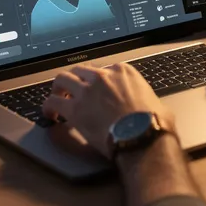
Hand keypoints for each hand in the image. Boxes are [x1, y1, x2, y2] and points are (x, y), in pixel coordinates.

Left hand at [41, 63, 173, 157]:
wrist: (142, 136)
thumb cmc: (153, 123)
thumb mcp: (157, 103)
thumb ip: (148, 100)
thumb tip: (155, 108)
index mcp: (123, 72)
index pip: (102, 70)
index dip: (96, 81)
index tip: (94, 89)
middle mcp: (103, 76)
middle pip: (80, 71)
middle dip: (75, 81)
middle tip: (71, 91)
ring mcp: (86, 91)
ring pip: (62, 80)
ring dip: (58, 89)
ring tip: (57, 98)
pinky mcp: (74, 108)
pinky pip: (53, 102)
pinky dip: (48, 107)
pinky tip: (49, 115)